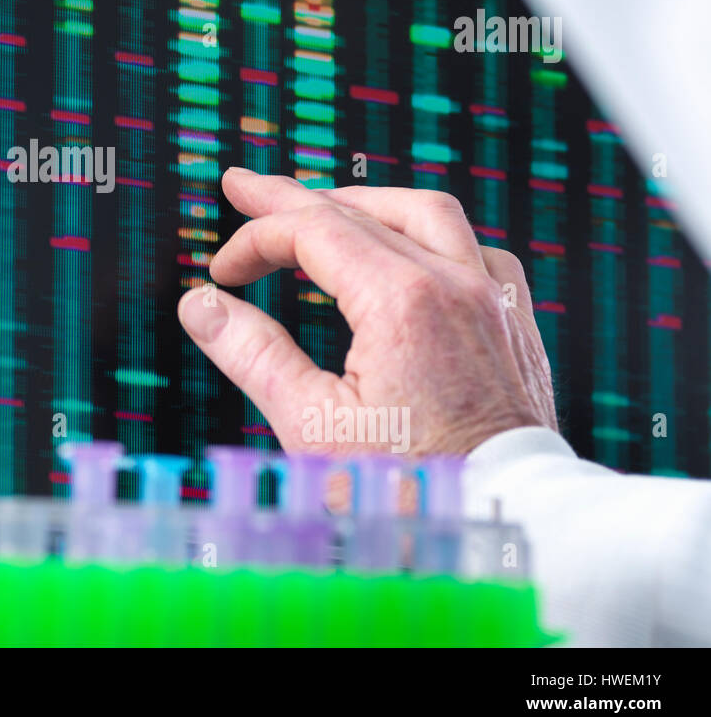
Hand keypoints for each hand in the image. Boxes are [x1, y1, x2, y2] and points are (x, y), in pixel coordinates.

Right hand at [177, 170, 557, 456]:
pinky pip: (476, 251)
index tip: (223, 269)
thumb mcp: (311, 425)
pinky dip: (430, 237)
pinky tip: (409, 253)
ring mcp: (493, 303)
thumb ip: (252, 353)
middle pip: (363, 210)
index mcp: (402, 302)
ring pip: (428, 214)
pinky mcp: (515, 327)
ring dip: (366, 204)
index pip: (315, 232)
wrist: (504, 526)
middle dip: (295, 199)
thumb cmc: (412, 489)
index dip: (258, 239)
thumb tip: (202, 305)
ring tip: (323, 207)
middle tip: (246, 189)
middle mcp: (455, 285)